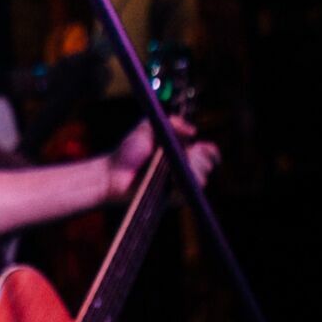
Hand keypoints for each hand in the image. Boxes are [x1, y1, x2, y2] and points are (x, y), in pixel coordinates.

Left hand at [105, 119, 220, 201]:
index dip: (210, 151)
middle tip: (186, 154)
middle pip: (207, 165)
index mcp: (180, 152)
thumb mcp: (145, 130)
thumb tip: (193, 131)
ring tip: (173, 167)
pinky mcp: (173, 198)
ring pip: (201, 179)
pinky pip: (189, 193)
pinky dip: (184, 185)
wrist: (111, 174)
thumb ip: (169, 123)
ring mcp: (179, 184)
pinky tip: (173, 179)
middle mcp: (182, 168)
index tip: (203, 147)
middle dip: (199, 158)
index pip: (207, 152)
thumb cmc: (126, 152)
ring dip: (192, 170)